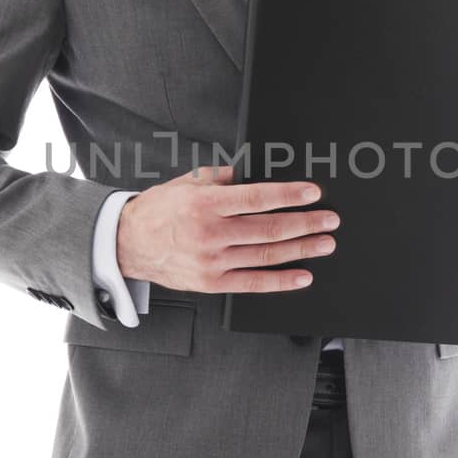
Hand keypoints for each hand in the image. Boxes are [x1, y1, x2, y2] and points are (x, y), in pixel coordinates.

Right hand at [116, 164, 340, 293]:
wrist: (128, 244)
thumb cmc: (158, 211)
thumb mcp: (186, 184)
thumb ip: (221, 178)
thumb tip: (252, 174)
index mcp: (205, 204)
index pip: (258, 198)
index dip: (289, 195)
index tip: (313, 194)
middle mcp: (210, 233)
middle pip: (270, 228)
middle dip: (306, 223)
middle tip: (330, 220)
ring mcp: (212, 261)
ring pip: (267, 255)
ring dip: (302, 249)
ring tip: (325, 243)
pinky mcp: (211, 283)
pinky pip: (253, 283)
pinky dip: (281, 281)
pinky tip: (302, 275)